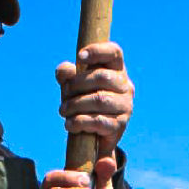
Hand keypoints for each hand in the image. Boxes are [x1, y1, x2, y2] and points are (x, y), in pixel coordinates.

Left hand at [55, 41, 133, 156]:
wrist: (93, 137)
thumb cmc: (83, 102)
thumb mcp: (72, 85)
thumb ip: (67, 75)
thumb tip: (65, 70)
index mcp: (116, 69)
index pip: (114, 52)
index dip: (97, 51)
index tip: (79, 56)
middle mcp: (125, 86)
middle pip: (102, 77)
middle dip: (77, 84)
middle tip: (64, 93)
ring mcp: (125, 106)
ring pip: (99, 100)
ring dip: (76, 104)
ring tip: (63, 110)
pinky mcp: (120, 126)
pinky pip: (99, 121)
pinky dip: (81, 122)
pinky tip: (70, 124)